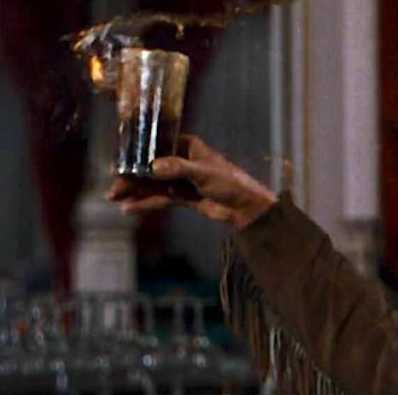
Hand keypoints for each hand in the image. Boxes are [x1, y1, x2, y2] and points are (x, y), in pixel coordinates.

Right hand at [106, 134, 277, 229]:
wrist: (244, 207)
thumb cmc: (230, 182)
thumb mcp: (203, 172)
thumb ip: (178, 168)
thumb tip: (154, 168)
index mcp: (187, 146)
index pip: (157, 144)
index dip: (137, 152)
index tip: (118, 159)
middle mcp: (181, 160)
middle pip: (150, 167)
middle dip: (131, 176)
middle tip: (112, 185)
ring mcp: (180, 179)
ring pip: (152, 184)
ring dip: (135, 191)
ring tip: (114, 197)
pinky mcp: (182, 196)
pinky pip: (160, 198)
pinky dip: (146, 203)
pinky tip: (129, 208)